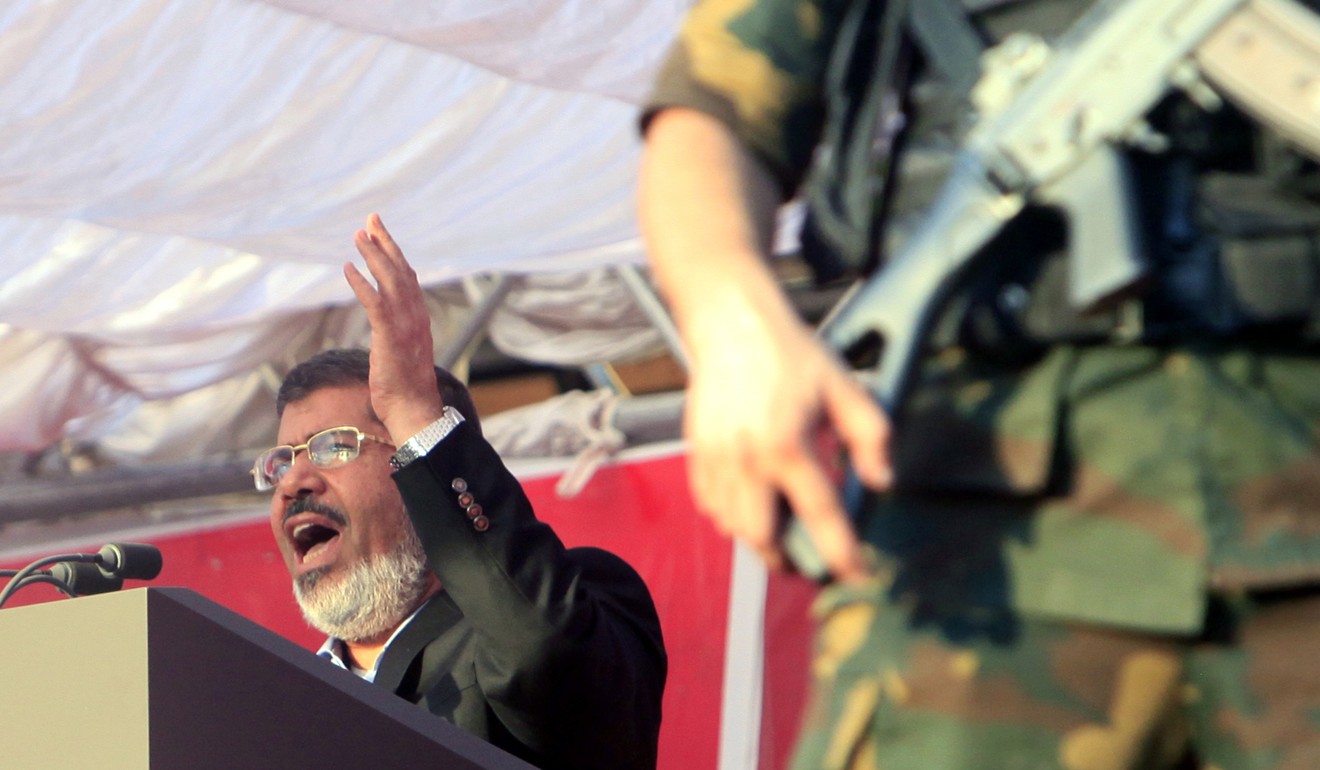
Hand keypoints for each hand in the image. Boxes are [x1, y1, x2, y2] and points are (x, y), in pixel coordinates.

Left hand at [343, 213, 443, 441]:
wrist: (414, 410)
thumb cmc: (406, 390)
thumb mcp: (402, 356)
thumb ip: (398, 337)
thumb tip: (389, 334)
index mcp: (419, 320)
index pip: (408, 279)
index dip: (394, 254)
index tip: (381, 234)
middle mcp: (416, 317)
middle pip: (401, 271)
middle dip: (385, 243)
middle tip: (371, 219)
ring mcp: (405, 325)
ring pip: (390, 280)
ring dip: (374, 255)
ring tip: (358, 235)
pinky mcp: (390, 336)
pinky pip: (375, 302)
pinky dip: (362, 283)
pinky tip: (348, 268)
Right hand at [681, 288, 891, 582]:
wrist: (731, 325)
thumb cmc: (790, 354)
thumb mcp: (844, 388)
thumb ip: (870, 437)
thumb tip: (880, 482)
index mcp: (789, 445)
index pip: (820, 516)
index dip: (842, 553)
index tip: (857, 575)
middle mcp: (748, 460)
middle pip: (763, 538)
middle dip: (789, 559)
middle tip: (811, 561)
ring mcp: (717, 459)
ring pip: (734, 528)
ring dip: (760, 540)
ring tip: (783, 537)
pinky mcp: (697, 453)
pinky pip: (712, 506)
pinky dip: (732, 517)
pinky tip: (753, 505)